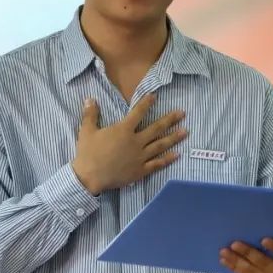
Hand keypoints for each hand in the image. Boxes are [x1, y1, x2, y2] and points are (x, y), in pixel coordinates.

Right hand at [71, 94, 186, 195]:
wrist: (90, 177)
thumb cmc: (88, 153)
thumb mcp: (86, 131)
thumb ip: (90, 114)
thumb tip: (90, 99)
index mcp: (124, 130)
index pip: (138, 112)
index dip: (147, 103)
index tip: (155, 96)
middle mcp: (136, 141)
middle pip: (156, 128)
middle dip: (170, 119)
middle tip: (182, 113)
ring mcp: (140, 157)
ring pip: (160, 145)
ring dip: (174, 138)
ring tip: (185, 132)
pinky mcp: (140, 170)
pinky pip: (157, 164)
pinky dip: (167, 159)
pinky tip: (177, 155)